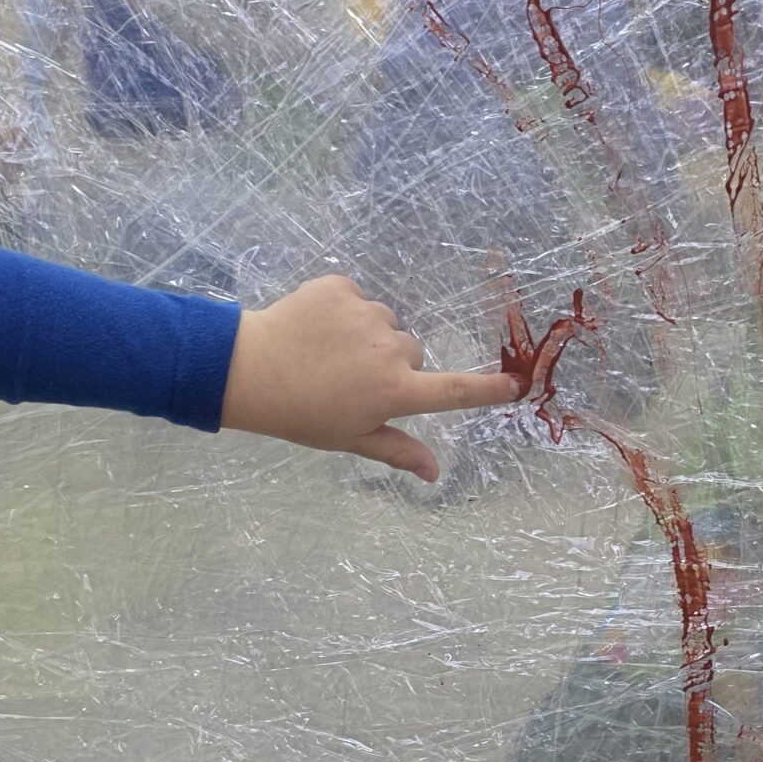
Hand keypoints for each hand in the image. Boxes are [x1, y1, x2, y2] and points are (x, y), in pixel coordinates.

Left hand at [222, 275, 517, 483]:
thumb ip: (398, 450)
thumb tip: (434, 473)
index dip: (487, 390)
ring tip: (327, 355)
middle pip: (412, 352)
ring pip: (384, 324)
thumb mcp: (350, 438)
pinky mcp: (342, 287)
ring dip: (366, 337)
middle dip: (392, 364)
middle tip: (351, 381)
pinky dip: (341, 311)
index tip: (515, 384)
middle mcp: (389, 350)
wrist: (248, 370)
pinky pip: (356, 298)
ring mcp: (366, 314)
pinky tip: (315, 329)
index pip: (453, 391)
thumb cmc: (302, 414)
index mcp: (395, 391)